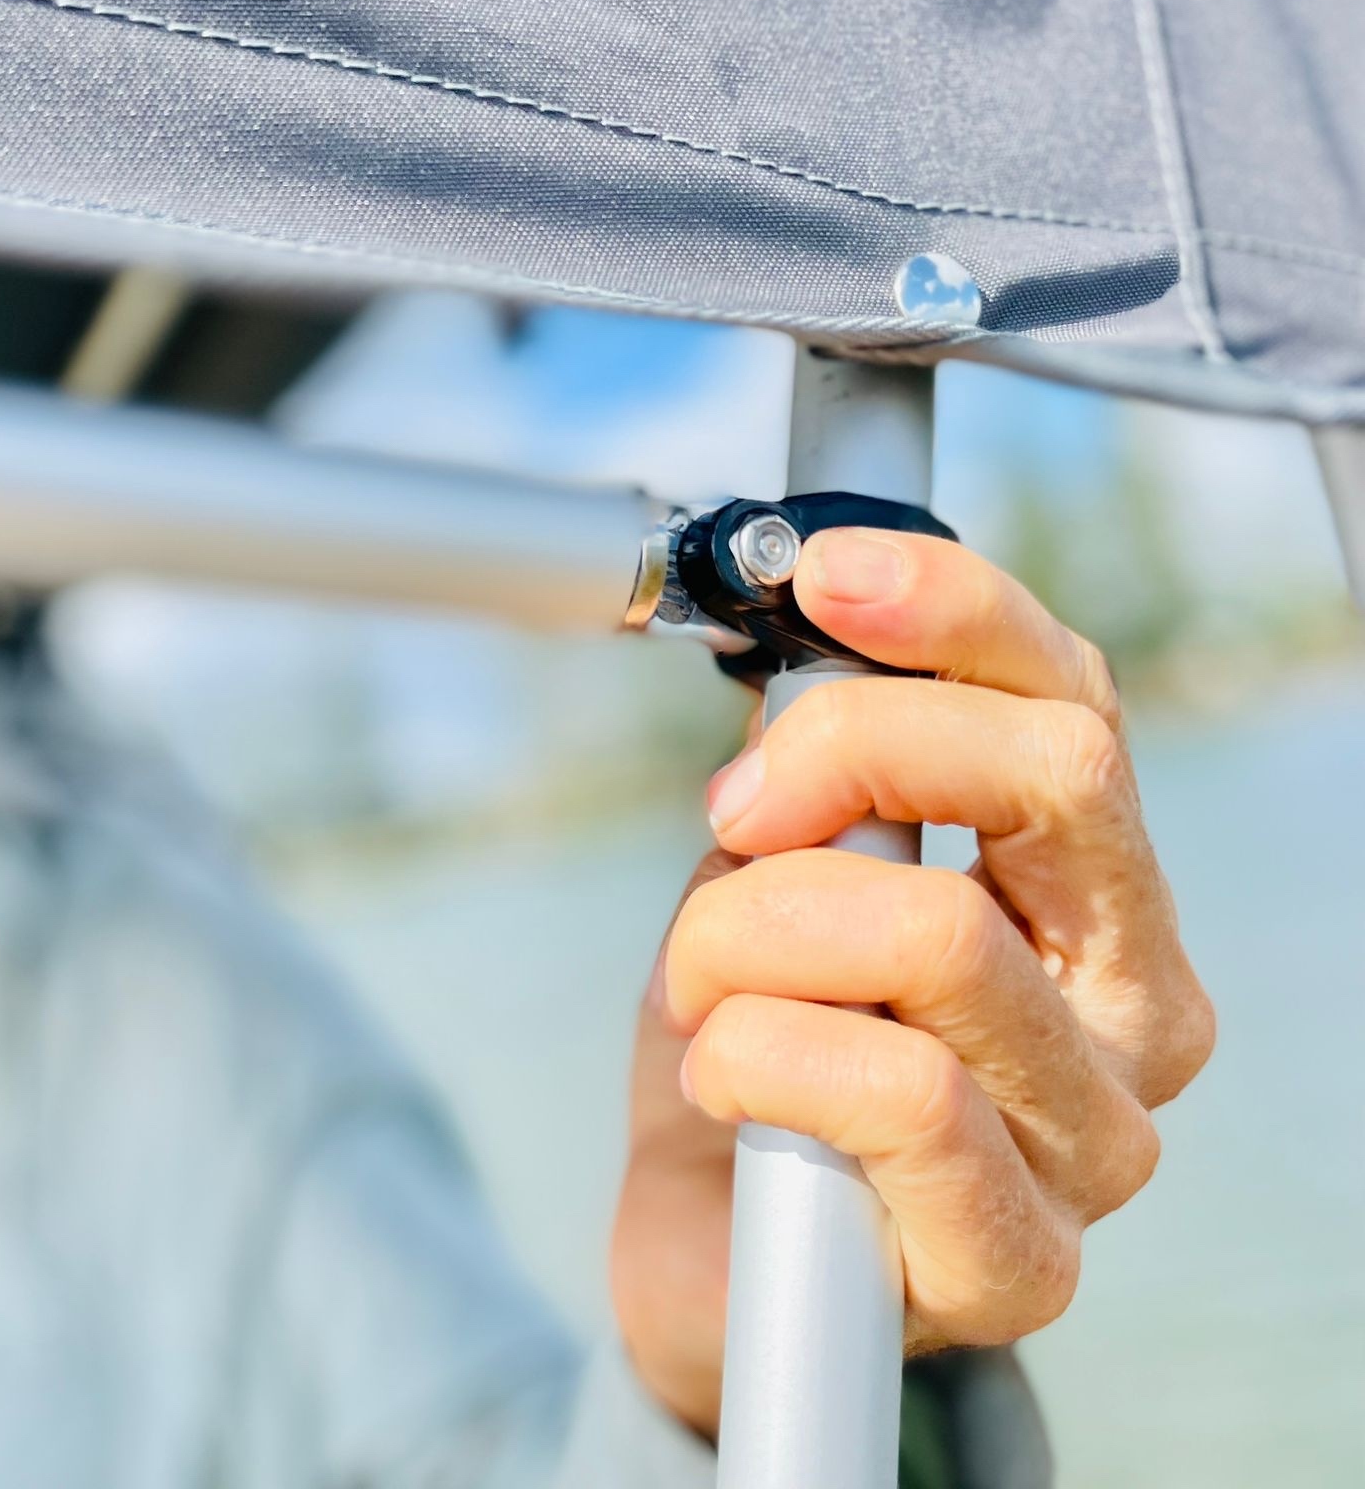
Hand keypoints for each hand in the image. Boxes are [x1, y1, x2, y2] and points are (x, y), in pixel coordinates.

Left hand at [609, 528, 1214, 1435]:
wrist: (711, 1254)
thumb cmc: (760, 1053)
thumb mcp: (774, 877)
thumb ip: (815, 781)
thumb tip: (804, 664)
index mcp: (1092, 894)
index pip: (1074, 704)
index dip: (953, 610)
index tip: (822, 575)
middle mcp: (1136, 1006)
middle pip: (1045, 776)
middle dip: (832, 761)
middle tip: (728, 825)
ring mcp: (1095, 1140)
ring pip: (937, 932)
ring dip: (750, 935)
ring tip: (698, 993)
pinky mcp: (1023, 1261)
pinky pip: (895, 1091)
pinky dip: (760, 1056)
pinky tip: (723, 1082)